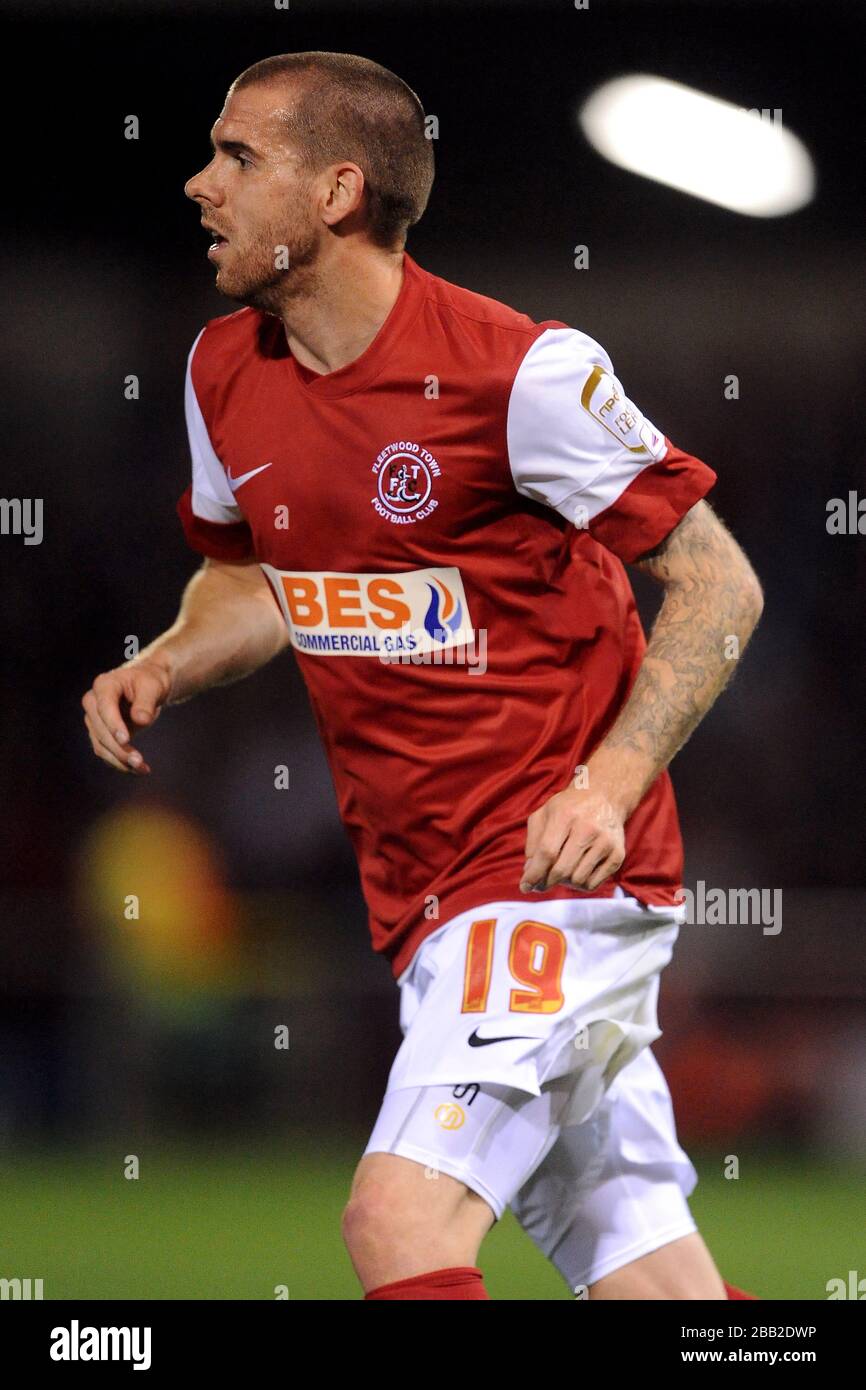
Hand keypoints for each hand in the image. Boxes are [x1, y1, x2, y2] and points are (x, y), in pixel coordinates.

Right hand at [81, 658, 171, 774]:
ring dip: (120, 760)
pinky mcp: (99, 734)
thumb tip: (140, 720)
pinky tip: (138, 770)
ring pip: (100, 745)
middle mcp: (93, 702)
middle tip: (139, 762)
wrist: (146, 687)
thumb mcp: (153, 686)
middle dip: (119, 748)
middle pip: (101, 730)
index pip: (104, 707)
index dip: (113, 724)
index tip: (125, 740)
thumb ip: (146, 701)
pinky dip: (120, 763)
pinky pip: (106, 752)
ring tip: (142, 769)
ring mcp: (94, 719)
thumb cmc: (149, 682)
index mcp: (104, 685)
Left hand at [520, 783, 625, 892]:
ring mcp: (605, 843)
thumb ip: (533, 842)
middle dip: (546, 882)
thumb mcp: (545, 814)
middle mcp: (588, 829)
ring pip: (577, 880)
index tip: (525, 886)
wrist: (605, 797)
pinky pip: (592, 884)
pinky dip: (580, 884)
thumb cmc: (569, 808)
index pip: (547, 852)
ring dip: (564, 882)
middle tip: (540, 884)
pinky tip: (577, 870)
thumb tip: (530, 872)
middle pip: (562, 870)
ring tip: (563, 869)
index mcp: (566, 815)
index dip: (534, 874)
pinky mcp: (617, 855)